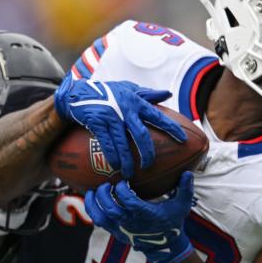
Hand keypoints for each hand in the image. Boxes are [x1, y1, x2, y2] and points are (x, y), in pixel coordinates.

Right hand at [53, 77, 183, 178]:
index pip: (157, 116)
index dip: (171, 128)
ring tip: (129, 173)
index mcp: (136, 101)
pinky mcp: (98, 122)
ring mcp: (111, 116)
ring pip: (124, 143)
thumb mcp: (127, 88)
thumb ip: (147, 93)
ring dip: (128, 161)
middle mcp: (126, 108)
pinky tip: (116, 166)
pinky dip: (112, 157)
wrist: (78, 92)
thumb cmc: (106, 91)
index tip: (183, 140)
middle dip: (147, 153)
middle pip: (142, 134)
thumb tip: (168, 94)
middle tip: (149, 165)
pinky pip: (107, 144)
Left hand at [84, 171, 194, 262]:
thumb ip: (185, 189)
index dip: (122, 190)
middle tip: (105, 184)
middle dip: (105, 194)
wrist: (165, 246)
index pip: (128, 202)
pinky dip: (92, 210)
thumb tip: (188, 173)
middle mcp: (130, 223)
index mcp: (145, 215)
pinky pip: (98, 222)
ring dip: (93, 203)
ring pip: (101, 217)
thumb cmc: (172, 222)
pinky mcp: (115, 232)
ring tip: (92, 191)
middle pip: (111, 209)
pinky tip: (92, 199)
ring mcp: (121, 229)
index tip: (123, 181)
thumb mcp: (181, 206)